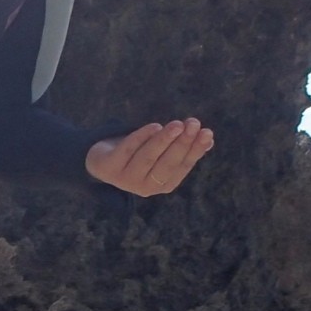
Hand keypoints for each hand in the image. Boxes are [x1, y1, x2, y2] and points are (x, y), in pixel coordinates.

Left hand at [86, 119, 213, 196]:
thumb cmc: (139, 154)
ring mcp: (125, 180)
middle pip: (166, 163)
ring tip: (177, 124)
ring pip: (148, 157)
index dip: (195, 150)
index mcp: (163, 185)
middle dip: (182, 143)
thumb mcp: (161, 153)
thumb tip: (210, 140)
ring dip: (163, 140)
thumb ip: (183, 148)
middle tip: (193, 124)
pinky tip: (154, 127)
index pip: (183, 166)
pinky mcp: (109, 168)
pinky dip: (140, 138)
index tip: (207, 132)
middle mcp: (145, 187)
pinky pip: (127, 150)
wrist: (101, 161)